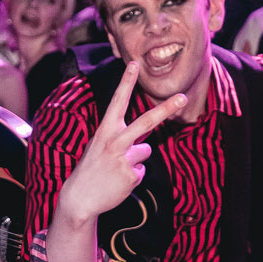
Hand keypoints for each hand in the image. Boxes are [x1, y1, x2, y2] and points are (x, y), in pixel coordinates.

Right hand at [57, 61, 186, 227]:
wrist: (80, 198)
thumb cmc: (92, 167)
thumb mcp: (101, 145)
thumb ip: (122, 137)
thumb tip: (147, 141)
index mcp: (105, 130)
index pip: (117, 101)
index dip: (126, 81)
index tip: (134, 63)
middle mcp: (114, 141)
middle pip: (146, 122)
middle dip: (166, 109)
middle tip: (182, 97)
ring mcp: (124, 159)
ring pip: (146, 150)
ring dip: (135, 159)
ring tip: (116, 168)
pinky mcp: (131, 176)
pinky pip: (141, 170)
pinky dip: (133, 176)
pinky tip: (118, 181)